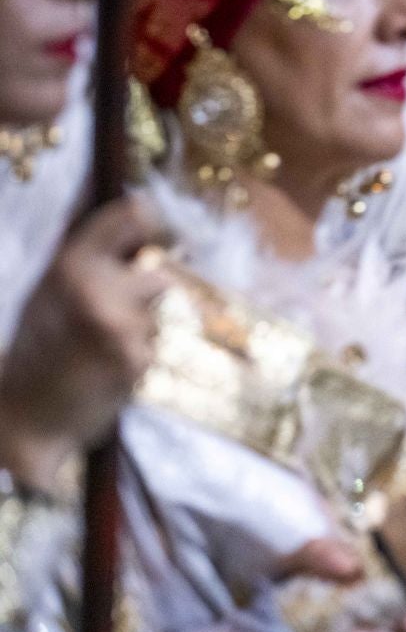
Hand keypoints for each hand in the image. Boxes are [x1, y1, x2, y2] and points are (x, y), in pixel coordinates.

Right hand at [0, 198, 169, 490]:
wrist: (22, 416)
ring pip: (158, 312)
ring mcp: (117, 321)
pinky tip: (106, 369)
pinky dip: (139, 356)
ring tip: (103, 347)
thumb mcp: (51, 293)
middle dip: (145, 294)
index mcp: (69, 264)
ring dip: (142, 327)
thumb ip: (91, 261)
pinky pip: (154, 344)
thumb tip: (141, 220)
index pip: (130, 215)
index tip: (155, 230)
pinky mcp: (134, 357)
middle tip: (116, 316)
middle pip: (157, 272)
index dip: (151, 221)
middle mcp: (95, 285)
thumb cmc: (40, 351)